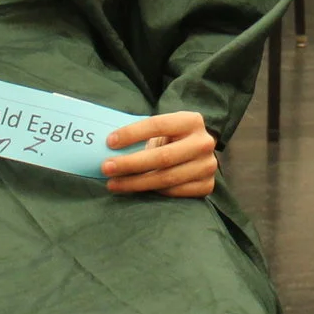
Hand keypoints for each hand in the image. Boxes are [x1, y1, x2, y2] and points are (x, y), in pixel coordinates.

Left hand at [103, 111, 217, 197]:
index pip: (158, 125)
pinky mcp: (207, 185)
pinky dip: (153, 192)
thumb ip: (142, 134)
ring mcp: (207, 166)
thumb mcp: (162, 130)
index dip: (132, 133)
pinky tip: (137, 189)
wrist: (196, 155)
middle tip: (106, 168)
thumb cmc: (171, 140)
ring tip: (113, 183)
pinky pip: (174, 192)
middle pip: (163, 156)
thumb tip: (108, 146)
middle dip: (130, 163)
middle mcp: (204, 142)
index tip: (110, 142)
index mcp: (192, 120)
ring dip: (135, 182)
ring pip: (166, 178)